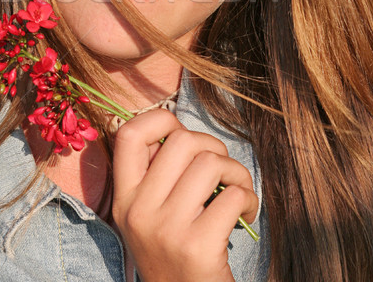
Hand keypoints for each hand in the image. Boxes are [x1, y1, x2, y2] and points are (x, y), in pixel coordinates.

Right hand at [112, 110, 257, 281]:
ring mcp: (166, 229)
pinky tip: (246, 213)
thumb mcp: (149, 215)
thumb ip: (155, 175)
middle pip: (181, 141)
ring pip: (210, 162)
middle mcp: (138, 211)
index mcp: (124, 198)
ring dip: (237, 172)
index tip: (181, 134)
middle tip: (222, 170)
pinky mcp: (197, 246)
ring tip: (238, 191)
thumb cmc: (176, 252)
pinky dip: (248, 198)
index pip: (129, 134)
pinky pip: (232, 195)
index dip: (159, 120)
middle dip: (213, 146)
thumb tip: (178, 130)